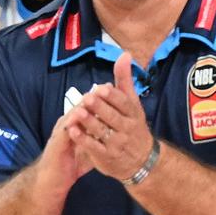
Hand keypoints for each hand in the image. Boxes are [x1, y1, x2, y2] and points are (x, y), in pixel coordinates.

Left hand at [63, 53, 153, 181]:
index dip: (112, 96)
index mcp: (133, 113)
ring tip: (77, 112)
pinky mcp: (107, 156)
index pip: (123, 103)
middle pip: (112, 117)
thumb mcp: (132, 103)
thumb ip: (125, 80)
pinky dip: (83, 139)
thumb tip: (124, 54)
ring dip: (90, 122)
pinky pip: (94, 147)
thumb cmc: (133, 125)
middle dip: (100, 107)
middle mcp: (126, 128)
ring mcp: (117, 143)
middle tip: (87, 98)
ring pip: (102, 131)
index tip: (101, 88)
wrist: (142, 160)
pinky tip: (73, 131)